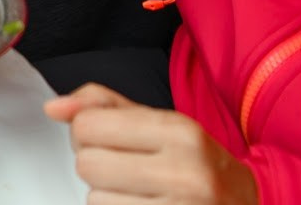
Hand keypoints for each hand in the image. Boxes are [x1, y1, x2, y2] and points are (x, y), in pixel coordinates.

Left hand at [45, 85, 258, 204]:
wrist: (247, 204)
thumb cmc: (193, 162)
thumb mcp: (158, 122)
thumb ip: (102, 105)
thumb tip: (53, 108)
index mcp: (179, 132)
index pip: (88, 126)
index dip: (85, 132)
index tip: (105, 139)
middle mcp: (185, 173)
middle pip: (87, 165)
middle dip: (93, 164)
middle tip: (119, 168)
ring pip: (95, 200)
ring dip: (105, 196)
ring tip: (135, 192)